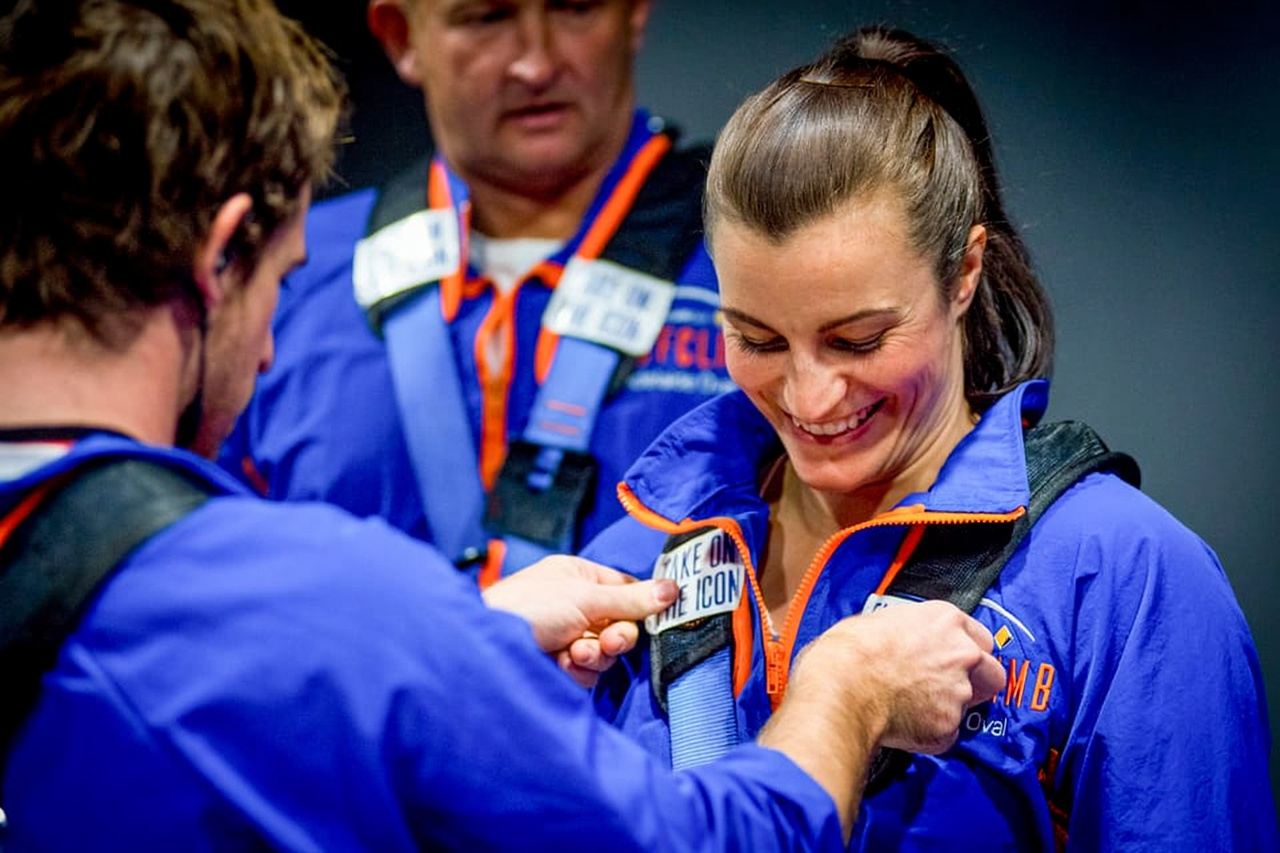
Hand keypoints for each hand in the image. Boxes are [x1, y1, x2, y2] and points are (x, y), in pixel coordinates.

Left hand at [482, 556, 677, 687]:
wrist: (485, 648)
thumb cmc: (529, 607)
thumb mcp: (585, 597)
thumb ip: (631, 599)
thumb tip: (674, 589)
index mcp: (577, 576)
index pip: (624, 589)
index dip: (640, 605)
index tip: (656, 616)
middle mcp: (572, 604)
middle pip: (619, 624)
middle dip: (615, 636)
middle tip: (607, 641)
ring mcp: (564, 635)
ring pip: (604, 652)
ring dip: (594, 654)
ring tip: (574, 652)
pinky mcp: (557, 665)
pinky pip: (587, 671)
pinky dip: (579, 670)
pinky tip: (563, 664)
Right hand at [759, 600, 1001, 837]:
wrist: (839, 689)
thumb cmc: (846, 652)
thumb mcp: (876, 621)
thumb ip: (905, 632)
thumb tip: (897, 642)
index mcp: (945, 620)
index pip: (980, 637)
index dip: (964, 650)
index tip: (950, 658)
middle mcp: (961, 653)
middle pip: (992, 673)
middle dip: (975, 682)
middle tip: (944, 687)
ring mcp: (958, 692)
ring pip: (967, 706)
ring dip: (945, 708)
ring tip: (910, 707)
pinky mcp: (947, 727)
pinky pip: (946, 734)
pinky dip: (929, 733)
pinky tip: (902, 725)